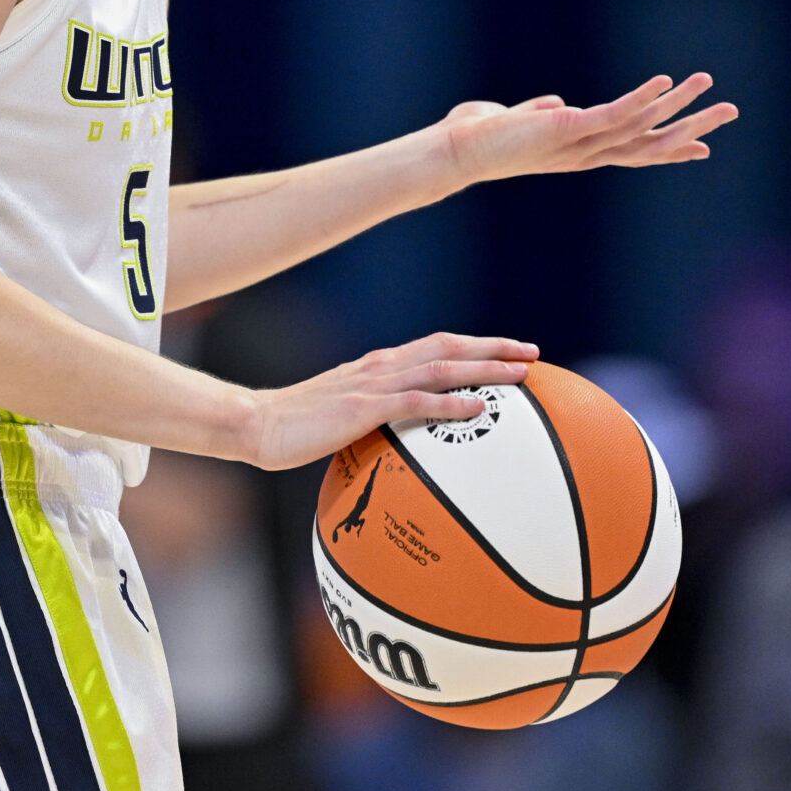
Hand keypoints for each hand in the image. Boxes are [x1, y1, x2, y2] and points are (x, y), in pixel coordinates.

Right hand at [234, 332, 540, 469]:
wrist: (258, 425)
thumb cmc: (295, 429)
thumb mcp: (341, 420)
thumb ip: (372, 421)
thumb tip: (402, 445)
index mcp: (378, 366)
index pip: (434, 346)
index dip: (474, 345)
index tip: (508, 351)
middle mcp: (381, 366)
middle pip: (448, 346)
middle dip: (493, 347)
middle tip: (533, 353)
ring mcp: (374, 384)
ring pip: (441, 367)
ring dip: (484, 367)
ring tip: (521, 372)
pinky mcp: (365, 407)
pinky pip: (418, 402)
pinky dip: (452, 403)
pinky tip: (479, 408)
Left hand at [434, 73, 736, 192]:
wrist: (458, 148)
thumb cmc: (482, 136)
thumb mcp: (521, 122)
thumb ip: (541, 114)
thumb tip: (553, 105)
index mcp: (582, 152)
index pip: (635, 151)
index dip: (670, 149)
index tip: (705, 148)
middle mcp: (588, 153)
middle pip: (652, 143)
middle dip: (694, 128)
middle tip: (732, 112)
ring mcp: (582, 143)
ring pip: (643, 126)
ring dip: (679, 105)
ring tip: (709, 83)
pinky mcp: (570, 129)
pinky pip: (615, 114)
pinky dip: (642, 98)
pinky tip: (665, 81)